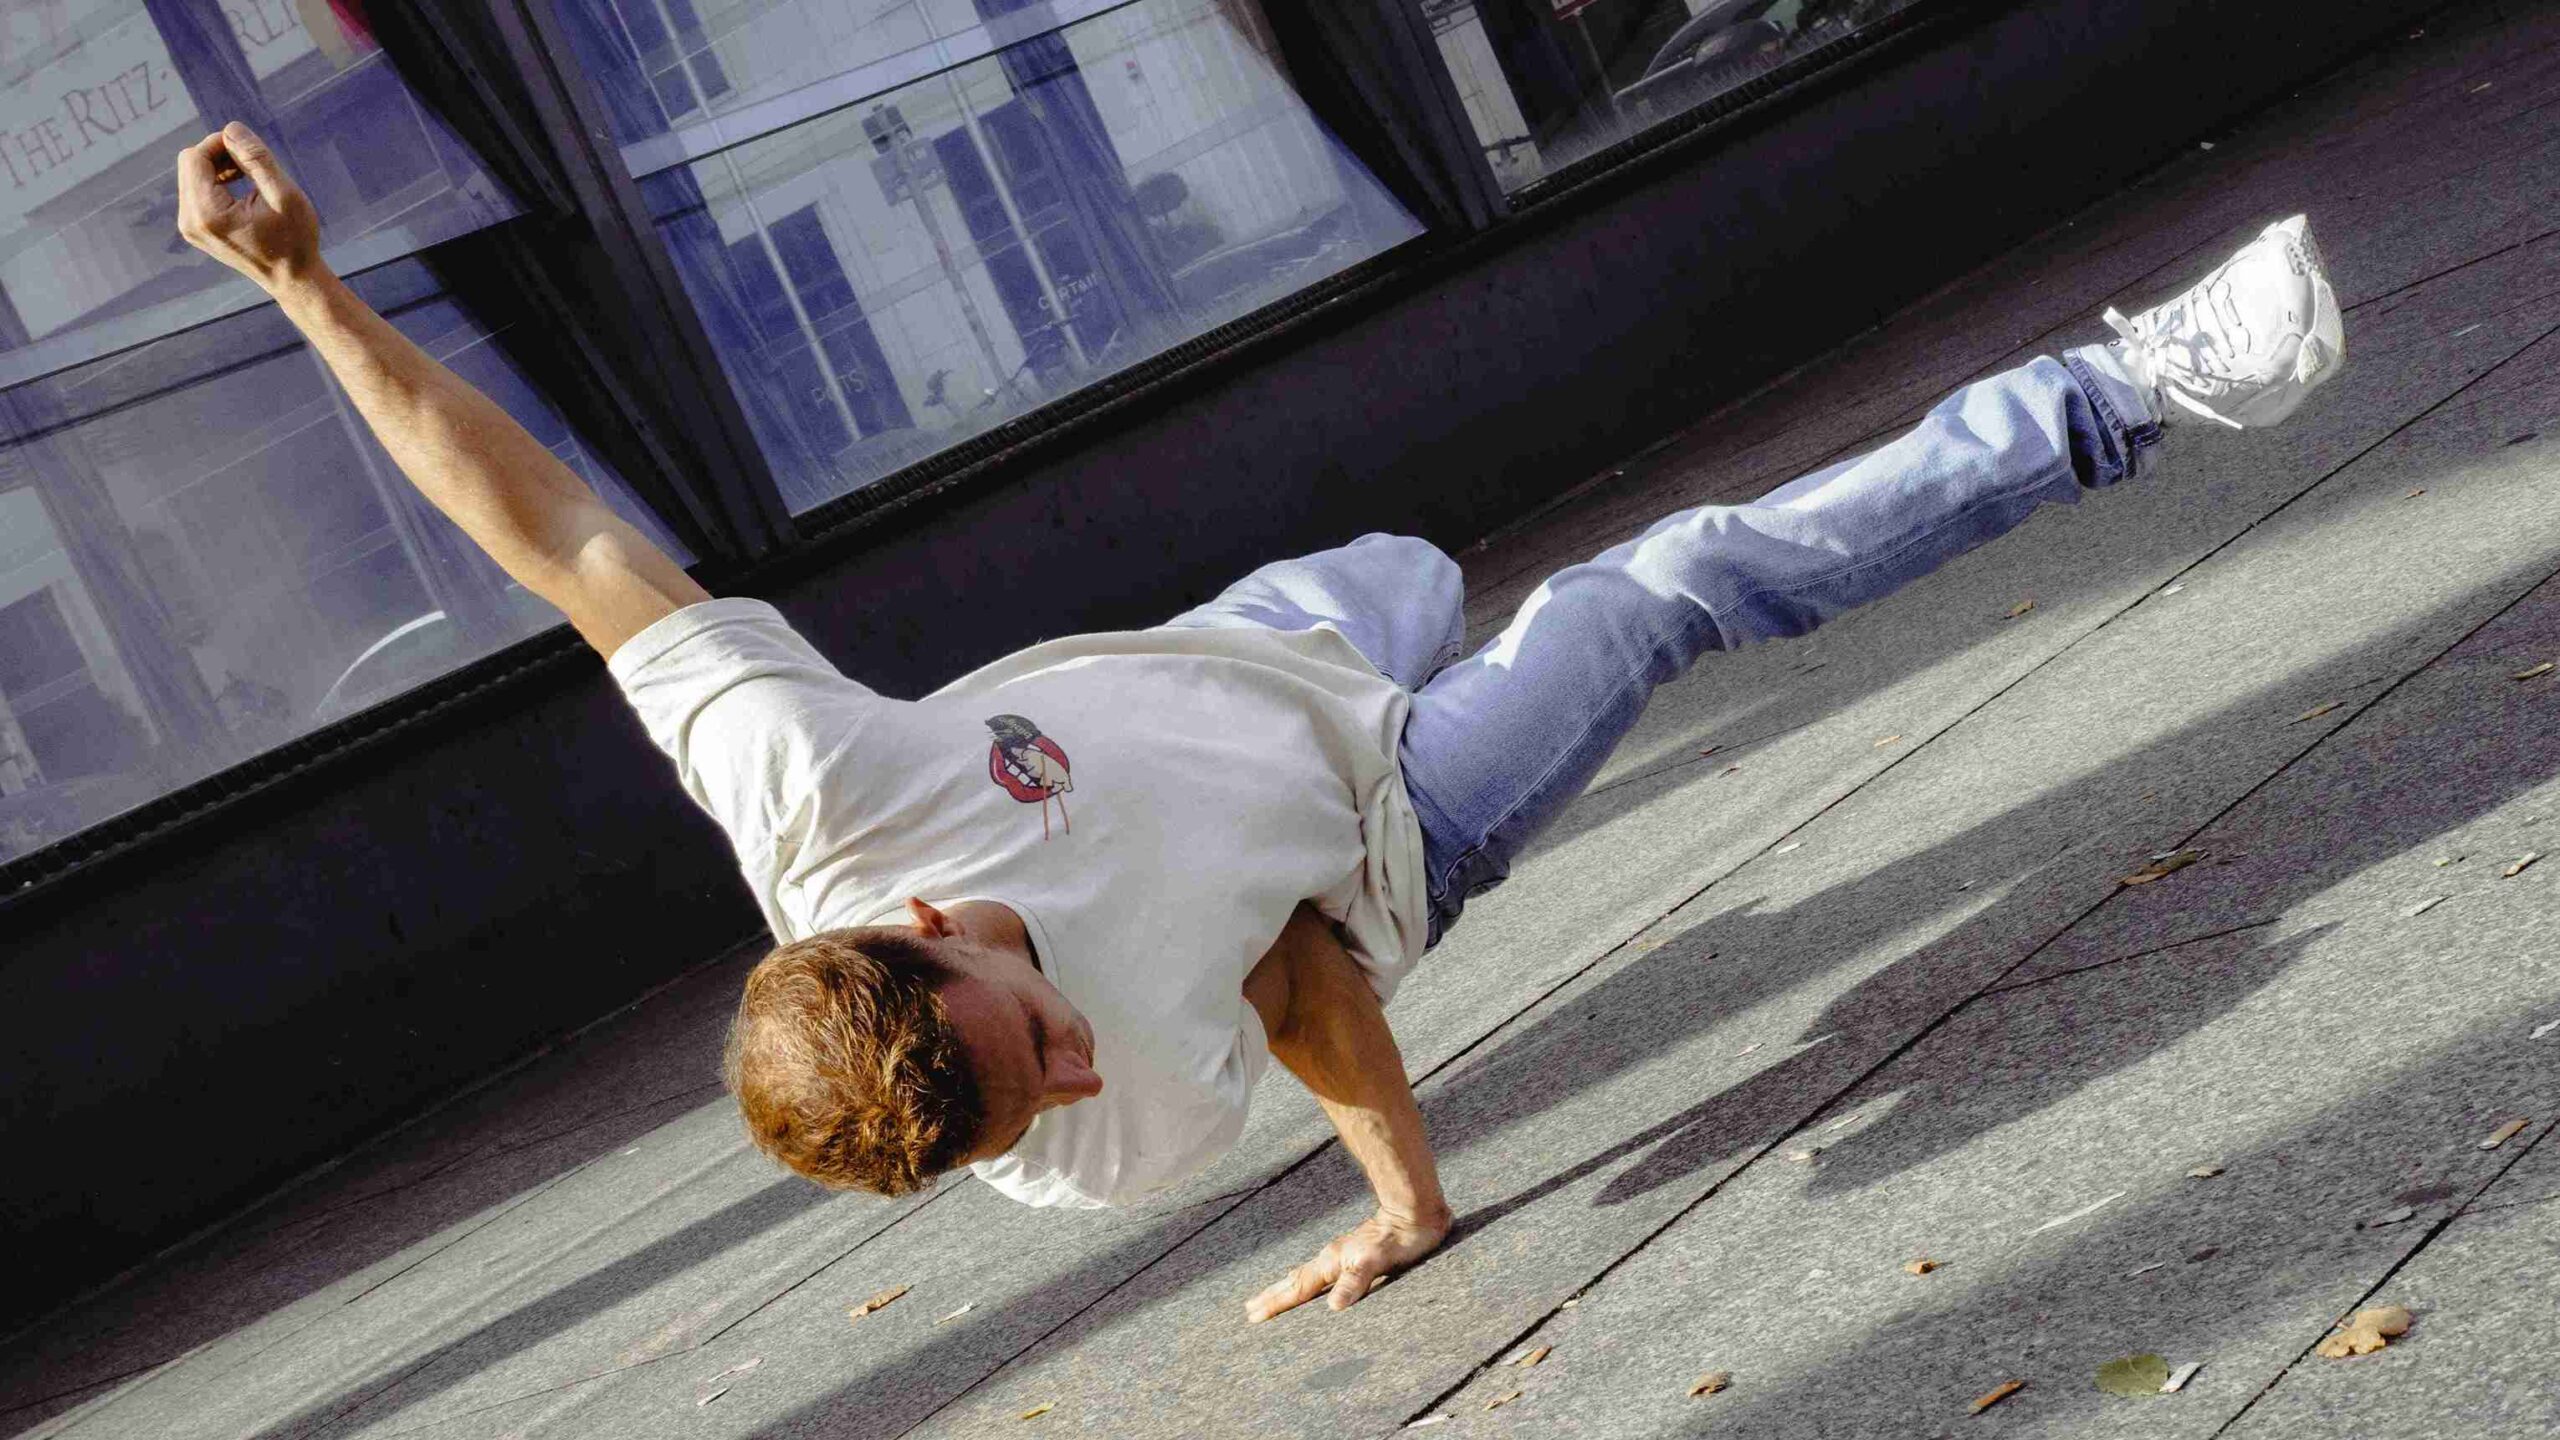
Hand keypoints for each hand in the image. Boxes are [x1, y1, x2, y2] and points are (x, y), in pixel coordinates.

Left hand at [176, 121, 322, 291]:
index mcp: (208, 215)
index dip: (220, 143)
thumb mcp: (285, 195)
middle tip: (253, 161)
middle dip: (218, 153)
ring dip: (219, 166)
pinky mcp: (195, 228)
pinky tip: (242, 186)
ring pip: (191, 174)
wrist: (293, 280)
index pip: (195, 157)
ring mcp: (190, 227)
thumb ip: (257, 159)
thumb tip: (231, 128)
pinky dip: (217, 181)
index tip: (251, 148)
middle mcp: (190, 222)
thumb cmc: (295, 240)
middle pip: (189, 163)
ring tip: (250, 175)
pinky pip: (196, 189)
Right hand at [1245, 1207, 1449, 1322]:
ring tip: (1270, 1296)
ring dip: (1285, 1288)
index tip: (1254, 1315)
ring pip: (1305, 1275)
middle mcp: (1331, 1259)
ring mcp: (1340, 1255)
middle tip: (1250, 1309)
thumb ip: (1355, 1281)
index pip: (1298, 1288)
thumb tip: (1332, 1306)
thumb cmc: (1398, 1238)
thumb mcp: (1376, 1261)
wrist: (1413, 1211)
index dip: (1276, 1303)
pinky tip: (1310, 1283)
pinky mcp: (1353, 1254)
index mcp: (1332, 1262)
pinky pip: (1320, 1272)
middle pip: (1294, 1281)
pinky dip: (1305, 1281)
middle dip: (1272, 1296)